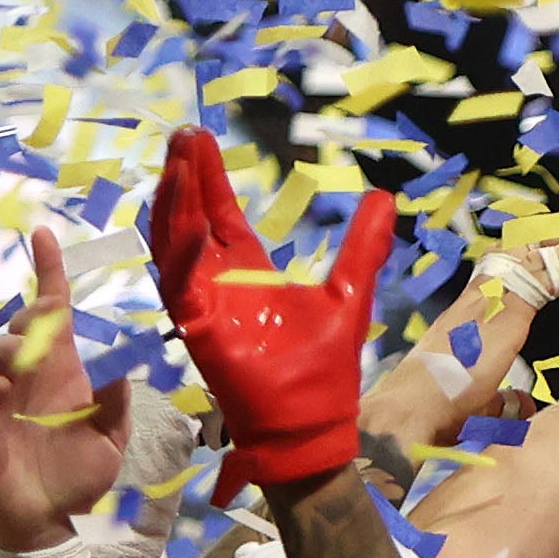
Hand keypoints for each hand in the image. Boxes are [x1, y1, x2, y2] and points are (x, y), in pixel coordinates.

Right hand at [0, 228, 132, 552]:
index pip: (54, 315)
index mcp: (61, 373)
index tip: (44, 236)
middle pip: (22, 326)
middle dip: (32, 311)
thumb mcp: (110, 438)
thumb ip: (116, 402)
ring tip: (20, 351)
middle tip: (46, 313)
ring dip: (7, 343)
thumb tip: (122, 364)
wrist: (49, 522)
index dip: (49, 275)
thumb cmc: (78, 476)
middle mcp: (26, 377)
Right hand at [147, 130, 391, 496]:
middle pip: (193, 217)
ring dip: (175, 201)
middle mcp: (218, 282)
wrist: (313, 424)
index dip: (208, 178)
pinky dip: (179, 249)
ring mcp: (204, 303)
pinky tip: (184, 215)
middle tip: (183, 133)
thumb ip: (363, 245)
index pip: (220, 214)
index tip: (198, 138)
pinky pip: (179, 283)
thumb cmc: (323, 368)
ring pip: (176, 242)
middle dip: (186, 176)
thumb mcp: (350, 292)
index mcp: (248, 272)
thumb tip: (383, 196)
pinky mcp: (198, 327)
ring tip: (177, 160)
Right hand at [362, 211, 558, 448]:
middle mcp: (480, 297)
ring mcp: (491, 301)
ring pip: (540, 262)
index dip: (533, 248)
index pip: (505, 266)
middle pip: (524, 252)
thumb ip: (503, 395)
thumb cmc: (437, 406)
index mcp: (471, 310)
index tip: (558, 235)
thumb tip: (522, 403)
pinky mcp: (504, 315)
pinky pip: (545, 285)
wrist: (413, 408)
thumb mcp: (479, 397)